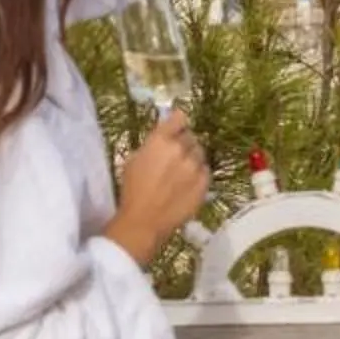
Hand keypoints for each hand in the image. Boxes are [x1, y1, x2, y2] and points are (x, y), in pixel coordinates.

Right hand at [104, 108, 209, 268]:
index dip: (178, 122)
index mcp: (161, 140)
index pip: (179, 118)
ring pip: (200, 153)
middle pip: (191, 136)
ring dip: (193, 158)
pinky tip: (188, 182)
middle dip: (184, 143)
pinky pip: (206, 170)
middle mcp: (181, 149)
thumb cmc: (133, 190)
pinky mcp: (204, 183)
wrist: (144, 220)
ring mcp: (195, 167)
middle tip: (177, 155)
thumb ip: (152, 144)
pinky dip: (199, 173)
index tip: (177, 127)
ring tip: (182, 171)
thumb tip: (163, 137)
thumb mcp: (134, 159)